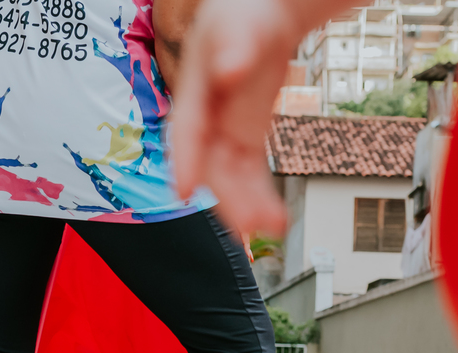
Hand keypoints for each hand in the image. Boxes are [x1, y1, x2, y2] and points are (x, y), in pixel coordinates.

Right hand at [168, 0, 353, 233]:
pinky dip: (259, 198)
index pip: (185, 131)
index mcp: (194, 89)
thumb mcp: (238, 22)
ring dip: (246, 206)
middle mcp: (206, 118)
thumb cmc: (244, 13)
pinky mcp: (246, 139)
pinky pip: (249, 176)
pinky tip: (274, 219)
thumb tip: (228, 69)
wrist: (264, 14)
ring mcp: (226, 132)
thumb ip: (233, 44)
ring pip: (230, 179)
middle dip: (227, 198)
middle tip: (251, 224)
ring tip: (272, 226)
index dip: (183, 161)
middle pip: (210, 165)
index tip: (183, 192)